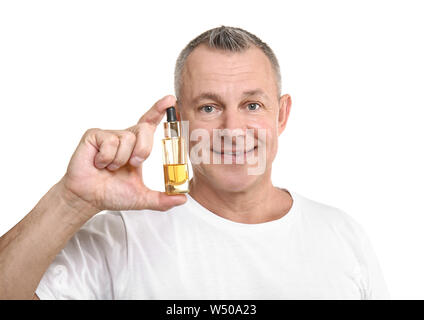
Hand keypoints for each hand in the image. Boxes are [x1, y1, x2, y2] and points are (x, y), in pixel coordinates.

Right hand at [59, 95, 186, 217]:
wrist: (88, 198)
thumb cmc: (112, 194)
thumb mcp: (141, 197)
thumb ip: (162, 199)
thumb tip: (183, 199)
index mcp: (137, 146)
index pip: (150, 123)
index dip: (160, 110)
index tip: (171, 100)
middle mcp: (125, 137)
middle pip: (144, 129)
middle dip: (143, 149)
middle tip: (132, 165)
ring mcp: (109, 135)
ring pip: (127, 139)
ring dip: (120, 160)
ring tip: (109, 167)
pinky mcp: (94, 135)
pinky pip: (110, 142)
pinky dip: (106, 158)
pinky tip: (98, 163)